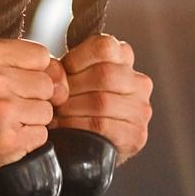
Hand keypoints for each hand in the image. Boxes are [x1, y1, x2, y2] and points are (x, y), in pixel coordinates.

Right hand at [0, 39, 68, 191]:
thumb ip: (7, 61)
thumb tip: (57, 73)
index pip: (40, 54)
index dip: (36, 71)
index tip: (22, 83)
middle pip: (46, 83)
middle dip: (33, 98)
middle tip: (4, 109)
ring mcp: (0, 110)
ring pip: (46, 110)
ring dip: (30, 121)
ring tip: (1, 125)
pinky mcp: (7, 140)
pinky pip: (41, 135)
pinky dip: (27, 141)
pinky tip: (2, 139)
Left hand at [56, 34, 152, 162]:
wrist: (85, 149)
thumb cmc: (75, 105)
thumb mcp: (70, 78)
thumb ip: (64, 68)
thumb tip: (53, 72)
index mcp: (124, 59)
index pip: (104, 46)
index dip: (76, 58)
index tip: (62, 72)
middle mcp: (139, 82)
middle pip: (103, 74)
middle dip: (71, 88)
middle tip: (55, 99)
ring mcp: (141, 109)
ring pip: (102, 102)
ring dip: (71, 109)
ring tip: (57, 114)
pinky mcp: (136, 135)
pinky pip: (102, 126)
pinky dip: (77, 126)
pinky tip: (65, 127)